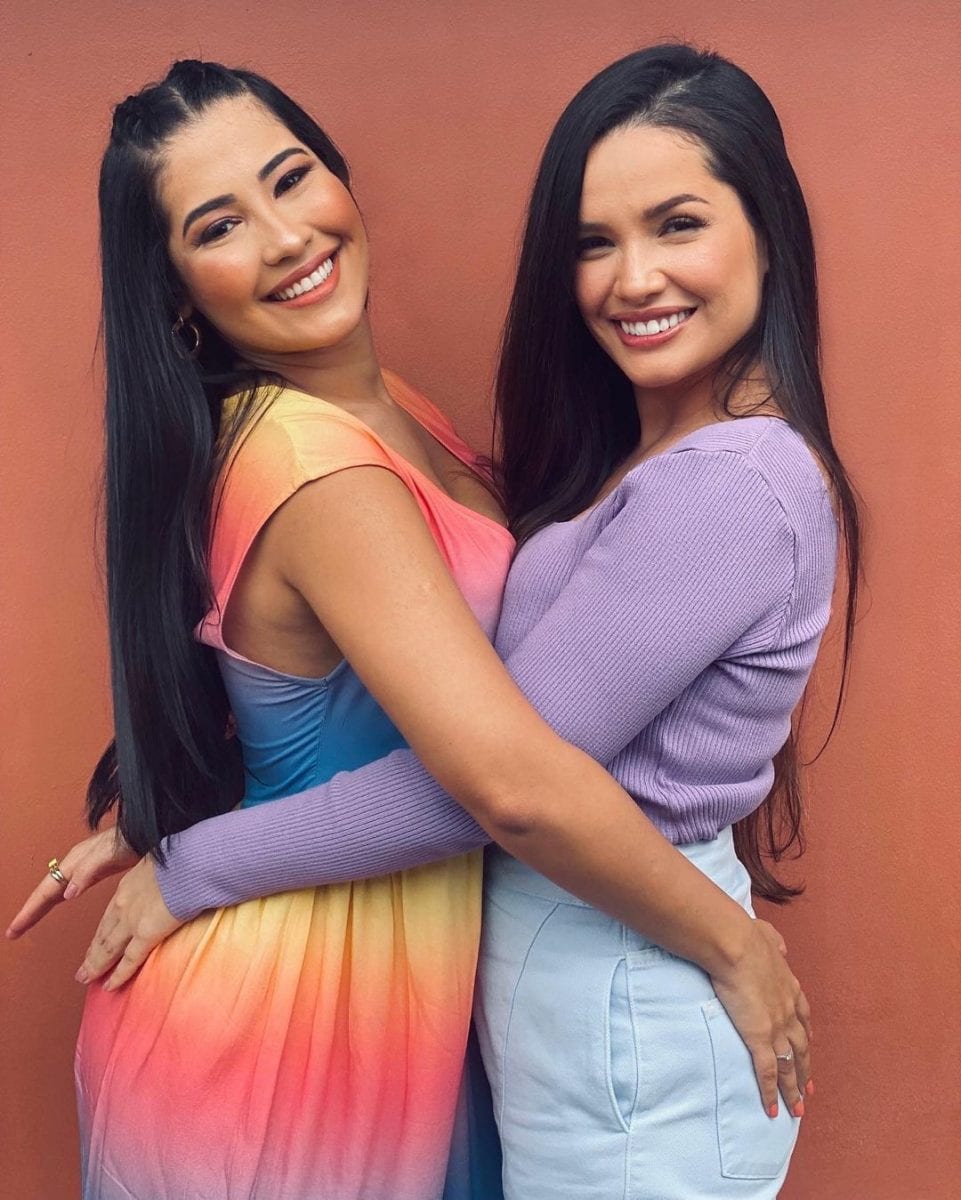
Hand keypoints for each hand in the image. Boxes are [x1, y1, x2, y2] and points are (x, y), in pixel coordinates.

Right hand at [6, 827, 138, 938]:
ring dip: (41, 905)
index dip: (30, 910)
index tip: (15, 928)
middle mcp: (74, 864)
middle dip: (29, 911)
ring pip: (55, 889)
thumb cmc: (130, 839)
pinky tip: (60, 901)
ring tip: (27, 922)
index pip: (46, 891)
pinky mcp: (94, 870)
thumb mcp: (108, 854)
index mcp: (74, 862)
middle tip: (13, 932)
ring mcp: (83, 867)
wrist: (148, 830)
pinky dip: (58, 898)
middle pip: (46, 891)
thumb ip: (88, 871)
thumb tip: (67, 894)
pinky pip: (68, 886)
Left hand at [75, 856, 183, 990]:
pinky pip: (130, 959)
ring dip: (96, 966)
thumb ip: (157, 877)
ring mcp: (132, 921)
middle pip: (103, 935)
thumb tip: (166, 882)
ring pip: (108, 949)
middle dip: (92, 954)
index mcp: (127, 886)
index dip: (101, 933)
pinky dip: (118, 975)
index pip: (109, 915)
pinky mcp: (146, 934)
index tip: (94, 945)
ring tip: (86, 979)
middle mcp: (123, 905)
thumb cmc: (183, 859)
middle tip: (82, 970)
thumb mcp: (160, 863)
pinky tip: (110, 986)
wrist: (190, 863)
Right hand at [710, 919, 812, 1117]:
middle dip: (806, 1070)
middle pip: (801, 1048)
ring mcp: (776, 1027)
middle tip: (810, 1089)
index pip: (803, 1018)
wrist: (735, 945)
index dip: (806, 1035)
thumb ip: (775, 943)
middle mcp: (788, 1012)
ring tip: (799, 1109)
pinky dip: (772, 1094)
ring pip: (789, 1066)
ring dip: (794, 1088)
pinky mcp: (760, 1038)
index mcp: (789, 988)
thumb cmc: (745, 936)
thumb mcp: (767, 935)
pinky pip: (768, 1073)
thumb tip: (780, 947)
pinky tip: (774, 1110)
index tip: (809, 1047)